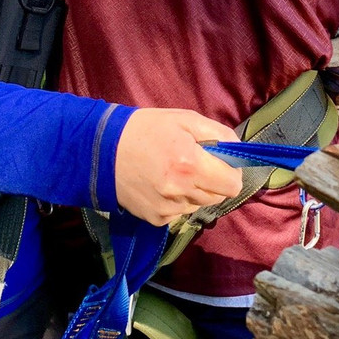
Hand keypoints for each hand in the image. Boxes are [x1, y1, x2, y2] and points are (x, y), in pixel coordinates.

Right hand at [115, 109, 243, 226]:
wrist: (101, 150)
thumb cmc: (145, 129)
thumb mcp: (184, 119)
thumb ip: (218, 133)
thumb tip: (238, 150)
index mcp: (191, 164)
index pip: (233, 185)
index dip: (231, 172)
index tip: (220, 162)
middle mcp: (181, 191)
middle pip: (219, 196)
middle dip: (213, 180)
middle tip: (195, 163)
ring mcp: (168, 209)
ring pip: (199, 205)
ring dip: (195, 191)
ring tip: (173, 171)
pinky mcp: (156, 219)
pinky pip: (180, 213)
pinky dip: (177, 200)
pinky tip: (160, 183)